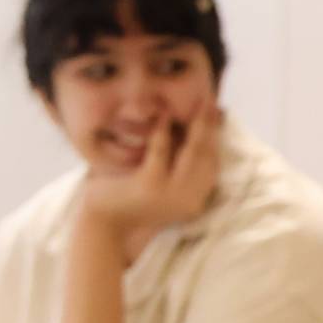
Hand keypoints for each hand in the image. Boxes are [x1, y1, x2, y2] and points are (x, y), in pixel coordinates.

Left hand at [78, 103, 222, 234]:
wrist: (106, 222)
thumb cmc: (132, 200)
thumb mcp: (163, 183)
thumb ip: (178, 165)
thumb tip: (189, 131)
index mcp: (196, 199)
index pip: (213, 163)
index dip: (216, 136)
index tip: (216, 113)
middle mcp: (190, 199)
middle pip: (207, 155)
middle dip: (210, 126)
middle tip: (210, 100)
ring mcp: (172, 194)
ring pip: (192, 152)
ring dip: (196, 124)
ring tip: (198, 102)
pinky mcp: (151, 186)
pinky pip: (161, 152)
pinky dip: (163, 130)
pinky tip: (163, 114)